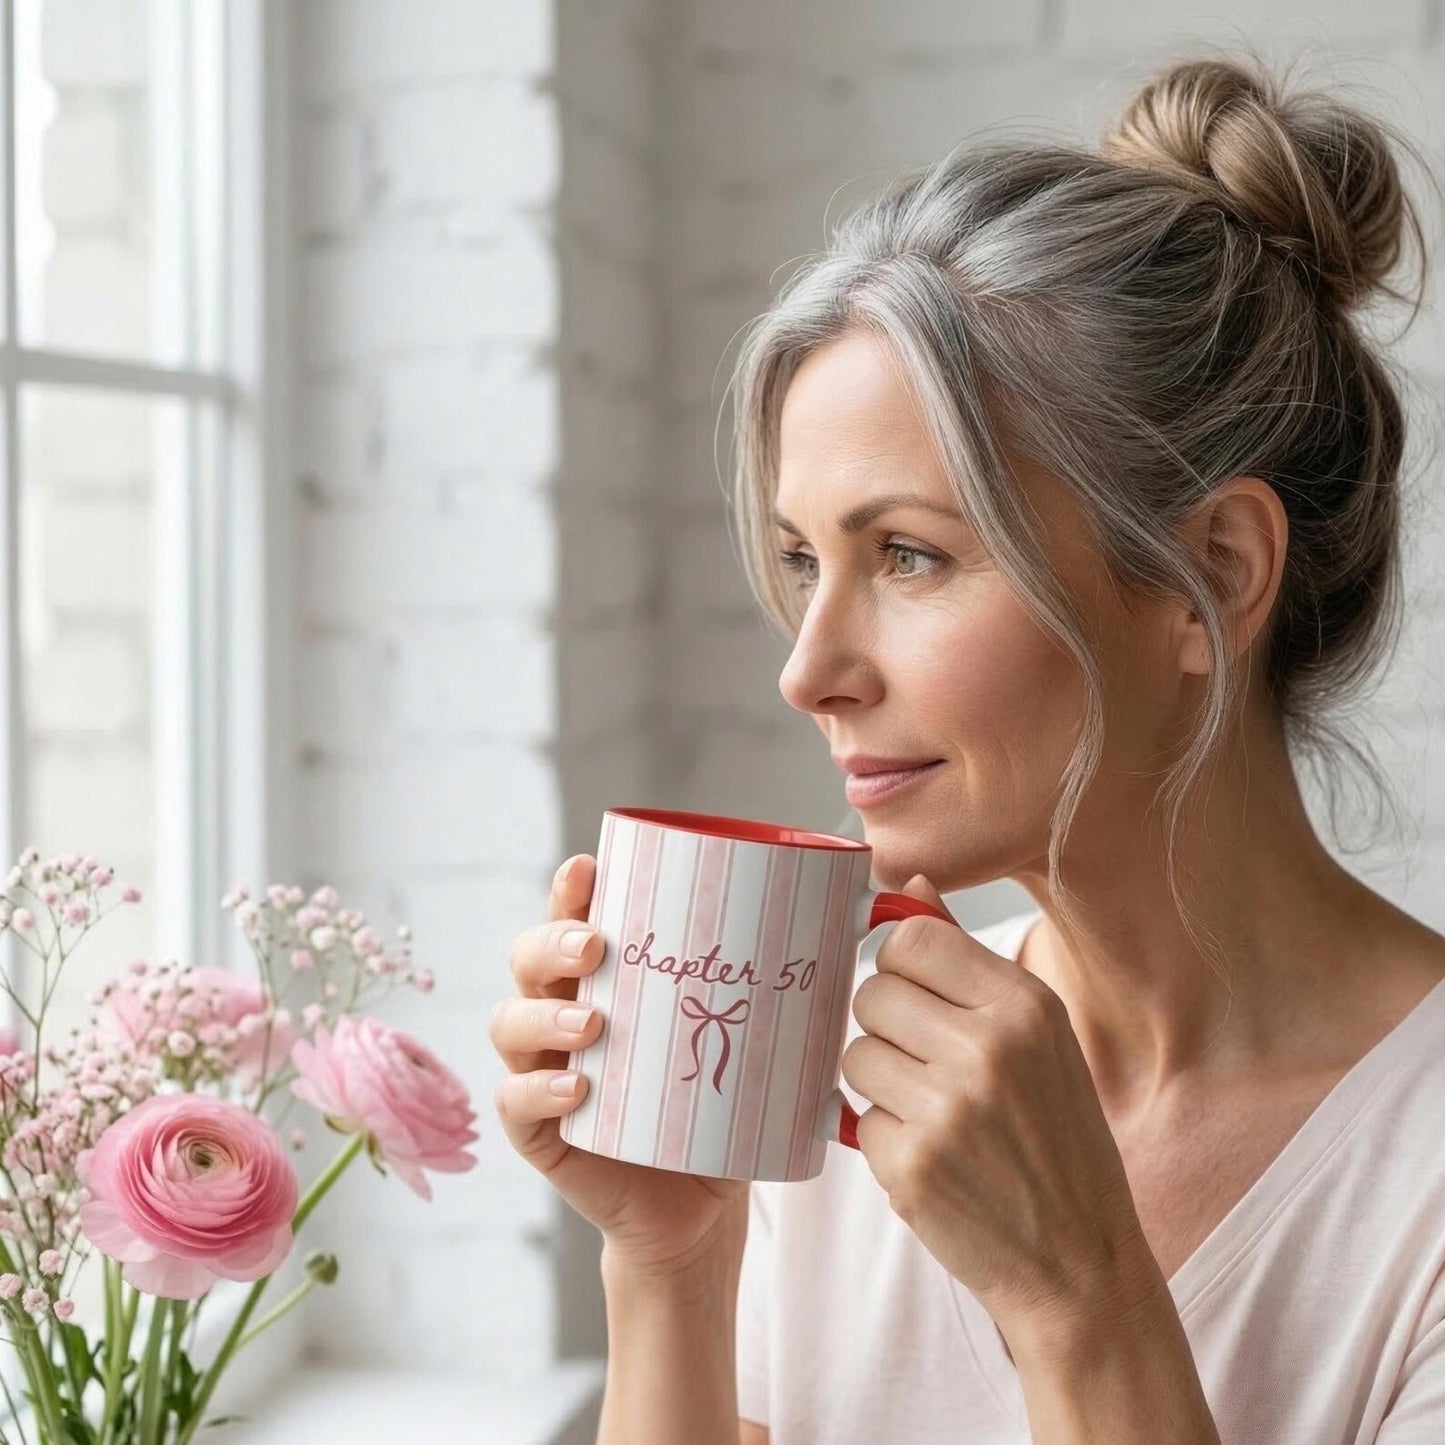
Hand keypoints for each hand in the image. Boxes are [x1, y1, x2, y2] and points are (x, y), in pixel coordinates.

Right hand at [489, 855, 749, 1279]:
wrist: (704, 1206)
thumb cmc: (723, 1106)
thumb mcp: (751, 1037)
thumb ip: (791, 978)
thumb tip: (878, 910)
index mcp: (607, 977)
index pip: (573, 916)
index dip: (570, 889)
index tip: (589, 867)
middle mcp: (564, 1012)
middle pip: (529, 957)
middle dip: (552, 941)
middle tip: (596, 946)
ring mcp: (545, 1070)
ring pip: (510, 1024)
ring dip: (543, 1015)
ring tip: (593, 1023)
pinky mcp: (542, 1133)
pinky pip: (516, 1103)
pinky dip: (538, 1090)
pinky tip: (578, 1086)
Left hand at [840, 874, 1155, 1345]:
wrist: (1079, 1261)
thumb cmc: (1055, 1138)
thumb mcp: (1037, 1036)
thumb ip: (966, 959)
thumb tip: (911, 884)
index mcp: (1024, 1005)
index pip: (910, 938)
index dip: (900, 967)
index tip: (915, 995)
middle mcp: (988, 1049)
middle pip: (870, 993)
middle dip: (886, 1028)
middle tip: (928, 1066)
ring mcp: (947, 1109)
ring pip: (855, 1055)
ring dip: (880, 1083)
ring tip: (934, 1114)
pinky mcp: (910, 1165)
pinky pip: (855, 1118)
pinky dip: (880, 1138)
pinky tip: (930, 1158)